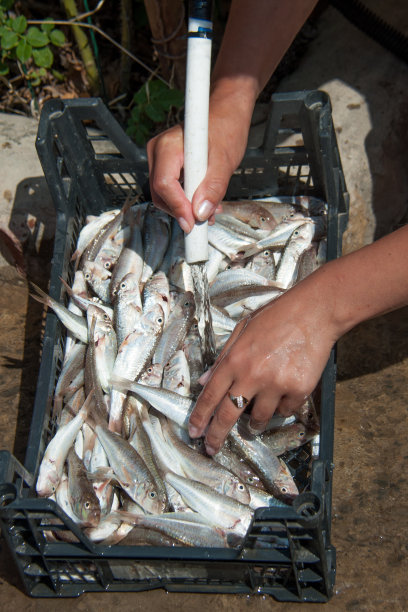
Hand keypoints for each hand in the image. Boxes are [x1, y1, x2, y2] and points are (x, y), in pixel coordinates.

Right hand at [146, 87, 253, 231]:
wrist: (226, 113)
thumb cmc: (226, 128)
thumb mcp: (225, 160)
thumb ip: (213, 187)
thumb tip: (200, 213)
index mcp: (168, 145)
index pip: (164, 184)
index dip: (177, 207)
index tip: (192, 223)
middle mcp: (158, 152)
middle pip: (161, 193)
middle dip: (182, 210)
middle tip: (206, 219)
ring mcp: (160, 159)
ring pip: (165, 195)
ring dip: (187, 208)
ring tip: (211, 210)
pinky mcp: (167, 166)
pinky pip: (171, 189)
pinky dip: (187, 200)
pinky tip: (205, 202)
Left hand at [188, 272, 337, 454]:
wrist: (314, 312)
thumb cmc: (276, 317)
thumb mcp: (242, 330)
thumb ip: (223, 357)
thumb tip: (204, 381)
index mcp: (234, 359)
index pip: (210, 395)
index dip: (200, 416)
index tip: (194, 431)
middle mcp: (252, 375)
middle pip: (228, 415)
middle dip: (216, 435)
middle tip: (210, 448)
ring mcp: (276, 384)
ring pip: (259, 419)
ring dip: (254, 424)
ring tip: (254, 424)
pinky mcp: (298, 390)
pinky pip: (285, 411)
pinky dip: (281, 408)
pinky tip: (282, 396)